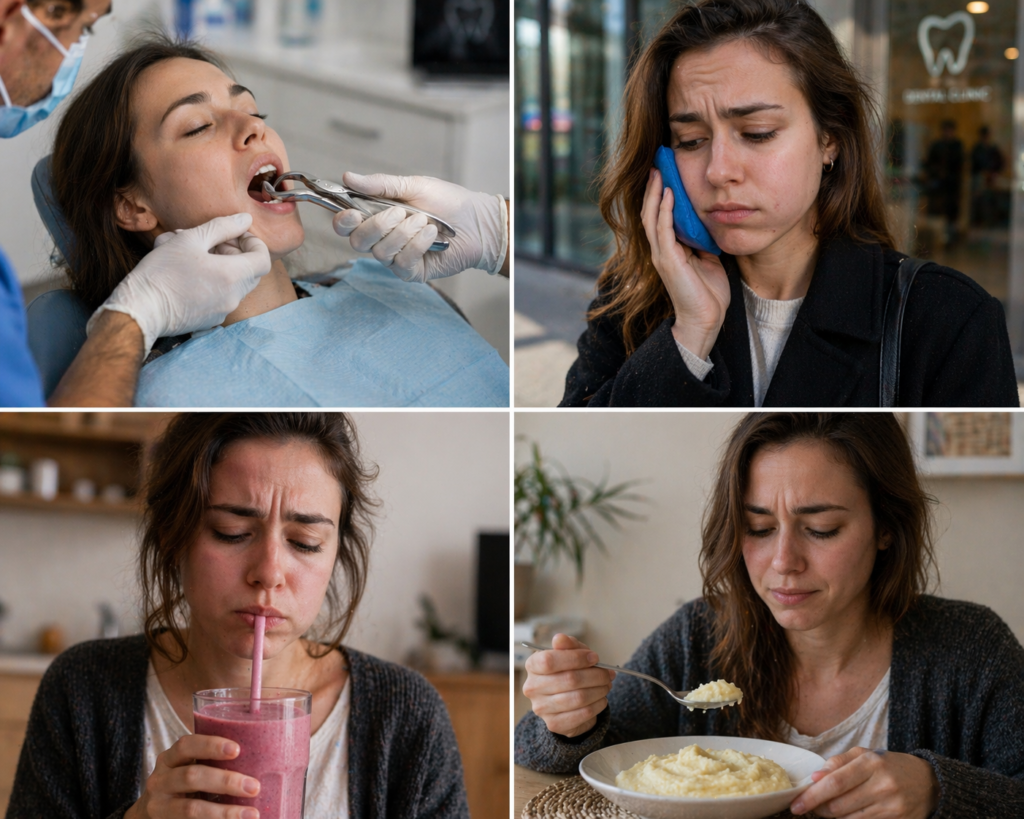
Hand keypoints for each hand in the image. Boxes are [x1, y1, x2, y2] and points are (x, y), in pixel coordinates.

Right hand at [87, 213, 271, 351]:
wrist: (140, 311)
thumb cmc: (161, 272)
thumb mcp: (190, 239)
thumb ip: (221, 227)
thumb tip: (245, 219)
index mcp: (233, 275)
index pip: (263, 259)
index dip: (252, 243)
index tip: (234, 234)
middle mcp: (233, 296)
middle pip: (250, 271)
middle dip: (235, 253)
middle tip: (210, 242)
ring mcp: (223, 311)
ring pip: (234, 283)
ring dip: (220, 265)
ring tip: (191, 254)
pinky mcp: (211, 320)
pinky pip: (221, 296)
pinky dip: (212, 282)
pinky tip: (187, 274)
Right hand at [126, 734, 259, 818]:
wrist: (151, 814)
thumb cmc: (184, 784)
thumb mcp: (190, 768)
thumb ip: (213, 764)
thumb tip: (265, 762)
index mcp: (170, 759)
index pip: (187, 745)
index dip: (211, 746)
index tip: (237, 750)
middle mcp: (160, 780)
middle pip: (192, 777)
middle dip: (226, 781)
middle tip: (255, 787)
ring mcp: (159, 807)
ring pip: (191, 809)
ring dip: (224, 813)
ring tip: (251, 815)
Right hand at [332, 173, 507, 282]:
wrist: (476, 221)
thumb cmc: (447, 202)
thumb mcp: (413, 186)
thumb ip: (380, 185)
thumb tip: (347, 177)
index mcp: (377, 216)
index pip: (346, 225)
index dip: (343, 221)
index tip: (354, 213)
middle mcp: (382, 239)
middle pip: (357, 242)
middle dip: (377, 226)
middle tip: (400, 213)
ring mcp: (396, 257)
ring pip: (380, 252)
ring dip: (403, 233)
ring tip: (425, 221)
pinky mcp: (411, 272)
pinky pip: (402, 262)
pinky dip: (417, 245)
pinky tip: (432, 234)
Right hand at [522, 633, 615, 738]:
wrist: (567, 699)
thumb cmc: (568, 671)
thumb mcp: (570, 653)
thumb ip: (568, 645)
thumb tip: (559, 639)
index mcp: (533, 665)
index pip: (550, 661)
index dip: (576, 658)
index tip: (594, 658)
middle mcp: (532, 687)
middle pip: (568, 679)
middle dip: (595, 675)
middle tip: (608, 674)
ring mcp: (541, 708)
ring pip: (578, 698)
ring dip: (599, 690)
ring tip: (607, 686)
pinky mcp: (554, 724)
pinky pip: (581, 715)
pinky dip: (597, 706)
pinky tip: (601, 700)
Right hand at [642, 169, 729, 359]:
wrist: (705, 319)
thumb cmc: (708, 291)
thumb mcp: (707, 257)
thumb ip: (702, 239)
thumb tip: (709, 218)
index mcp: (669, 248)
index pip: (659, 214)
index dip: (660, 193)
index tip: (666, 170)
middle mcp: (660, 249)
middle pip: (650, 211)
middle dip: (653, 186)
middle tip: (658, 162)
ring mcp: (661, 255)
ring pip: (651, 217)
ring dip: (655, 193)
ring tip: (658, 171)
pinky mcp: (668, 261)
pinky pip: (662, 230)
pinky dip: (664, 211)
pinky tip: (669, 194)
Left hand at [790, 748, 938, 818]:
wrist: (929, 783)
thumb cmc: (889, 766)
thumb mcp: (864, 755)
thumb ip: (837, 763)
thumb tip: (814, 778)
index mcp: (871, 763)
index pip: (834, 783)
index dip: (812, 796)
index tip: (796, 805)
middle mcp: (883, 785)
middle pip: (839, 805)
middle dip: (819, 809)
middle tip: (811, 806)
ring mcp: (892, 807)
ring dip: (833, 817)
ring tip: (829, 809)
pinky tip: (847, 814)